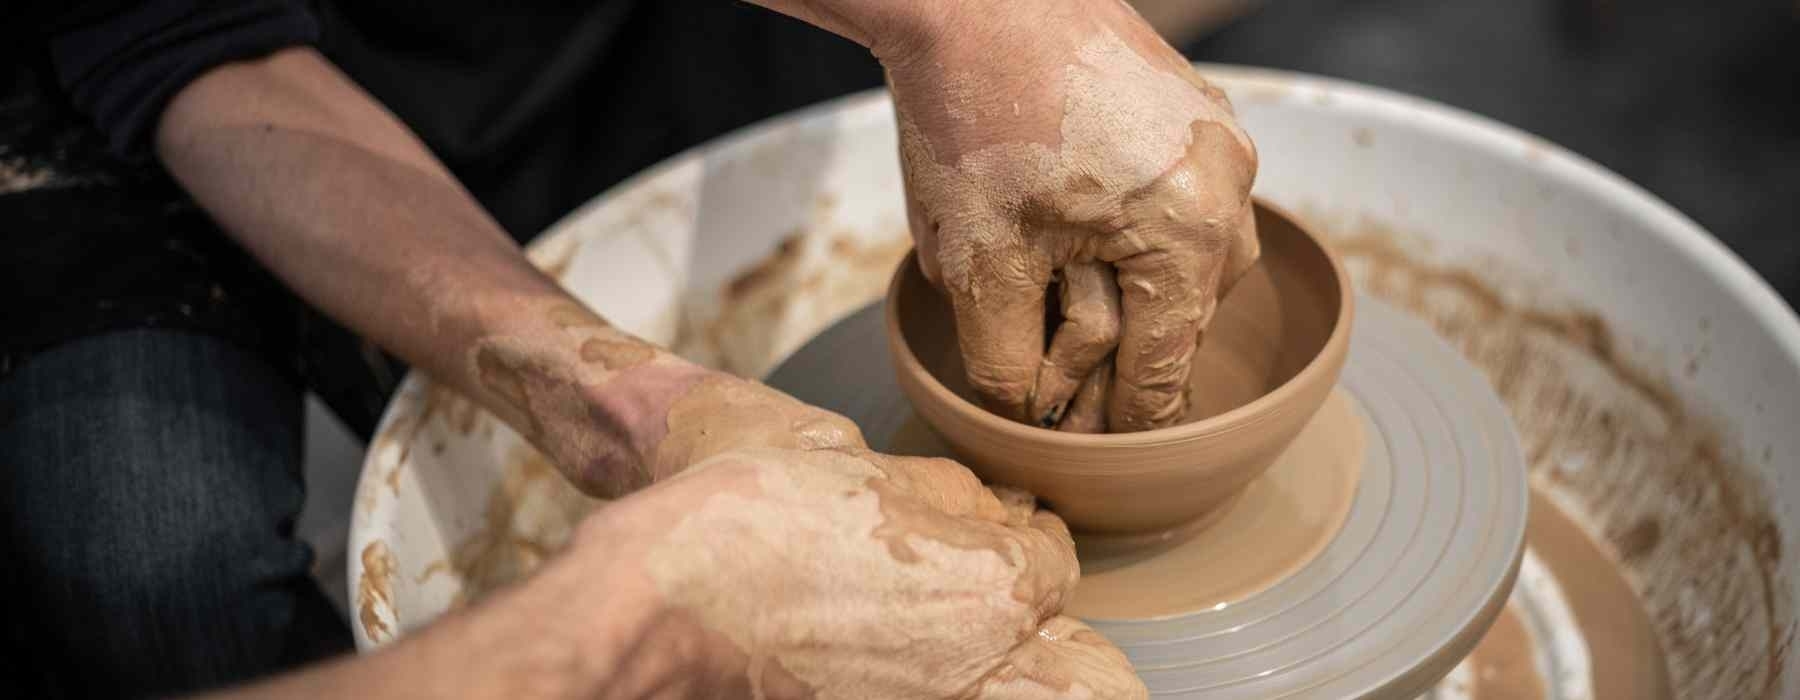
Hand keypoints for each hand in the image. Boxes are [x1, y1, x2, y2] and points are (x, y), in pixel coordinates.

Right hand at [567, 446, 1147, 698]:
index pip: (1055, 565)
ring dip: (995, 658)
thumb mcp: (867, 473)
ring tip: (938, 619)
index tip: (1004, 521)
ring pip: (1000, 689)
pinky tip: (884, 642)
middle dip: (1054, 635)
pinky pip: (933, 696)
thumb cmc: (752, 525)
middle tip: (1002, 596)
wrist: (658, 607)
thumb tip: (1001, 509)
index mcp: (992, 591)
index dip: (1028, 531)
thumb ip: (953, 494)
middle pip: (1067, 666)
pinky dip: (935, 675)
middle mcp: (972, 670)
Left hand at [886, 0, 1259, 431]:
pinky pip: (1172, 196)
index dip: (1124, 425)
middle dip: (1116, 357)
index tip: (1103, 463)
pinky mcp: (1188, 105)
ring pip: (1179, 255)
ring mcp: (1215, 136)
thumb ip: (1007, 361)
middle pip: (1179, 315)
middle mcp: (1226, 183)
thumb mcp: (979, 264)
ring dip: (1122, 289)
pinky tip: (1069, 231)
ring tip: (1052, 303)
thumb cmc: (974, 118)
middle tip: (1062, 400)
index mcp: (1192, 231)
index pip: (1166, 368)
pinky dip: (1127, 229)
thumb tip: (1028, 422)